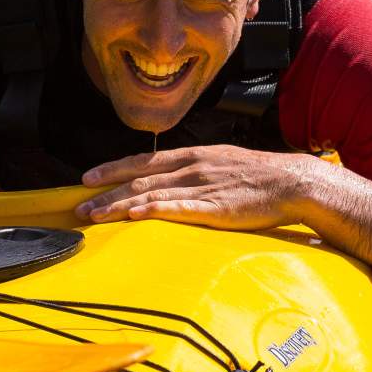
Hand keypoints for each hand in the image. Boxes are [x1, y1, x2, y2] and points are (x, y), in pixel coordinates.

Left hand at [76, 146, 325, 229]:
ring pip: (151, 194)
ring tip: (94, 216)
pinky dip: (152, 211)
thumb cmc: (258, 177)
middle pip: (139, 179)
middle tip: (79, 206)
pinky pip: (178, 208)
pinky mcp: (214, 207)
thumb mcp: (221, 163)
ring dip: (119, 206)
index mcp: (192, 156)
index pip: (142, 160)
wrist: (291, 182)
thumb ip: (194, 171)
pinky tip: (134, 216)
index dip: (112, 169)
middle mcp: (191, 167)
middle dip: (106, 193)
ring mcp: (201, 186)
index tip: (86, 178)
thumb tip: (170, 180)